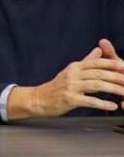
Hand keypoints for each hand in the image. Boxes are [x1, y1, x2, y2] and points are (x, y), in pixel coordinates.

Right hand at [7, 40, 123, 119]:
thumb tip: (99, 50)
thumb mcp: (71, 71)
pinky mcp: (70, 99)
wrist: (39, 99)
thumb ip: (87, 61)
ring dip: (113, 89)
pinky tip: (112, 106)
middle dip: (116, 77)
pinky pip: (89, 101)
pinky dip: (102, 103)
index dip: (111, 64)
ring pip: (96, 85)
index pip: (96, 62)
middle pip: (98, 73)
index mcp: (75, 67)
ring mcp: (71, 87)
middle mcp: (72, 74)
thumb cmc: (57, 86)